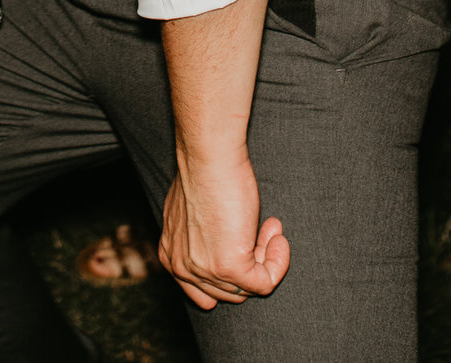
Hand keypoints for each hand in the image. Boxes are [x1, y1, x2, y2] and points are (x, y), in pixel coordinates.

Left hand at [157, 155, 288, 309]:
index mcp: (171, 258)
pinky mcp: (229, 267)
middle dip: (251, 264)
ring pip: (248, 288)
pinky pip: (265, 282)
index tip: (246, 244)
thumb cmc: (203, 175)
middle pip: (229, 292)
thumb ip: (199, 240)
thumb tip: (222, 246)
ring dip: (266, 257)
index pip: (204, 292)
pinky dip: (278, 262)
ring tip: (270, 226)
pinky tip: (277, 236)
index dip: (231, 274)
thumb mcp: (191, 215)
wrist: (208, 158)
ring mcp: (205, 271)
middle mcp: (183, 270)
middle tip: (262, 231)